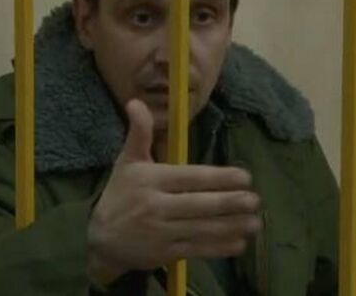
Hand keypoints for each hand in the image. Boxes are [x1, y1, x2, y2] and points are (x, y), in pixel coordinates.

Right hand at [87, 99, 261, 284]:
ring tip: (255, 222)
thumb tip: (136, 102)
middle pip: (199, 204)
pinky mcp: (165, 254)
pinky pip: (196, 249)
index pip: (190, 178)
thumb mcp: (127, 162)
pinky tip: (239, 243)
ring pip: (201, 229)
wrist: (99, 240)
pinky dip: (218, 248)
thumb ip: (139, 133)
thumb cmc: (120, 195)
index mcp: (151, 180)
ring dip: (231, 226)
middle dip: (229, 203)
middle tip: (255, 200)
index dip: (218, 178)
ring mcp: (161, 232)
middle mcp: (156, 206)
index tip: (244, 177)